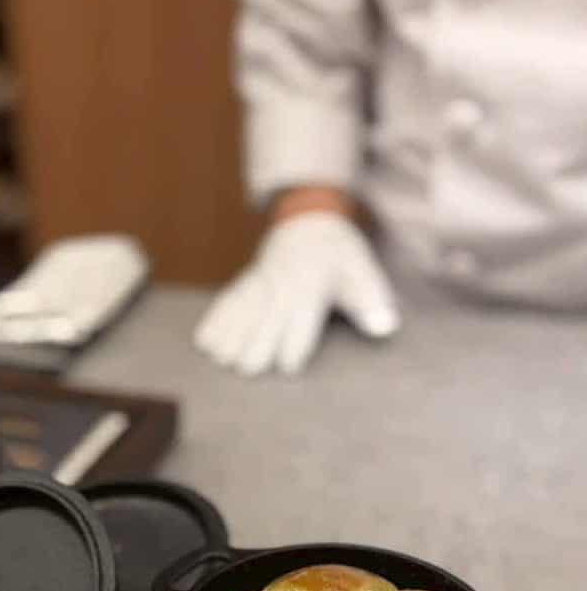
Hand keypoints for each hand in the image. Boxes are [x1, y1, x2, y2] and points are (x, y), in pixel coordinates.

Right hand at [194, 211, 399, 375]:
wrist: (308, 220)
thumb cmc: (340, 256)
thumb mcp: (363, 272)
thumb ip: (372, 302)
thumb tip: (385, 327)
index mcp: (313, 284)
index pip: (301, 318)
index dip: (294, 343)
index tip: (287, 367)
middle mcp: (282, 284)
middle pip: (266, 319)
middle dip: (255, 344)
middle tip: (247, 370)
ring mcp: (260, 283)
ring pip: (242, 310)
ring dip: (229, 334)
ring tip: (219, 358)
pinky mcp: (245, 283)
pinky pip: (227, 301)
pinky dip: (215, 320)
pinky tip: (204, 344)